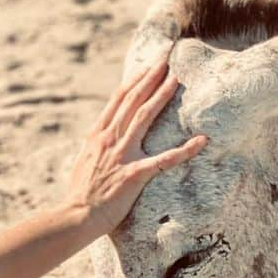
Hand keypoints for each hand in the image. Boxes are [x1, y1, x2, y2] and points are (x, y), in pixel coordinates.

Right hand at [67, 53, 206, 236]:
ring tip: (176, 80)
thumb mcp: (83, 162)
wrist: (76, 215)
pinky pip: (165, 160)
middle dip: (150, 78)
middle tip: (165, 61)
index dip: (134, 81)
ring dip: (161, 96)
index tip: (147, 67)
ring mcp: (122, 155)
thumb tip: (101, 139)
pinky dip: (185, 150)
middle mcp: (109, 139)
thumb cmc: (79, 194)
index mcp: (97, 135)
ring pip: (145, 118)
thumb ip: (94, 147)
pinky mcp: (135, 174)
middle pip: (132, 101)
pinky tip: (202, 140)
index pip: (118, 100)